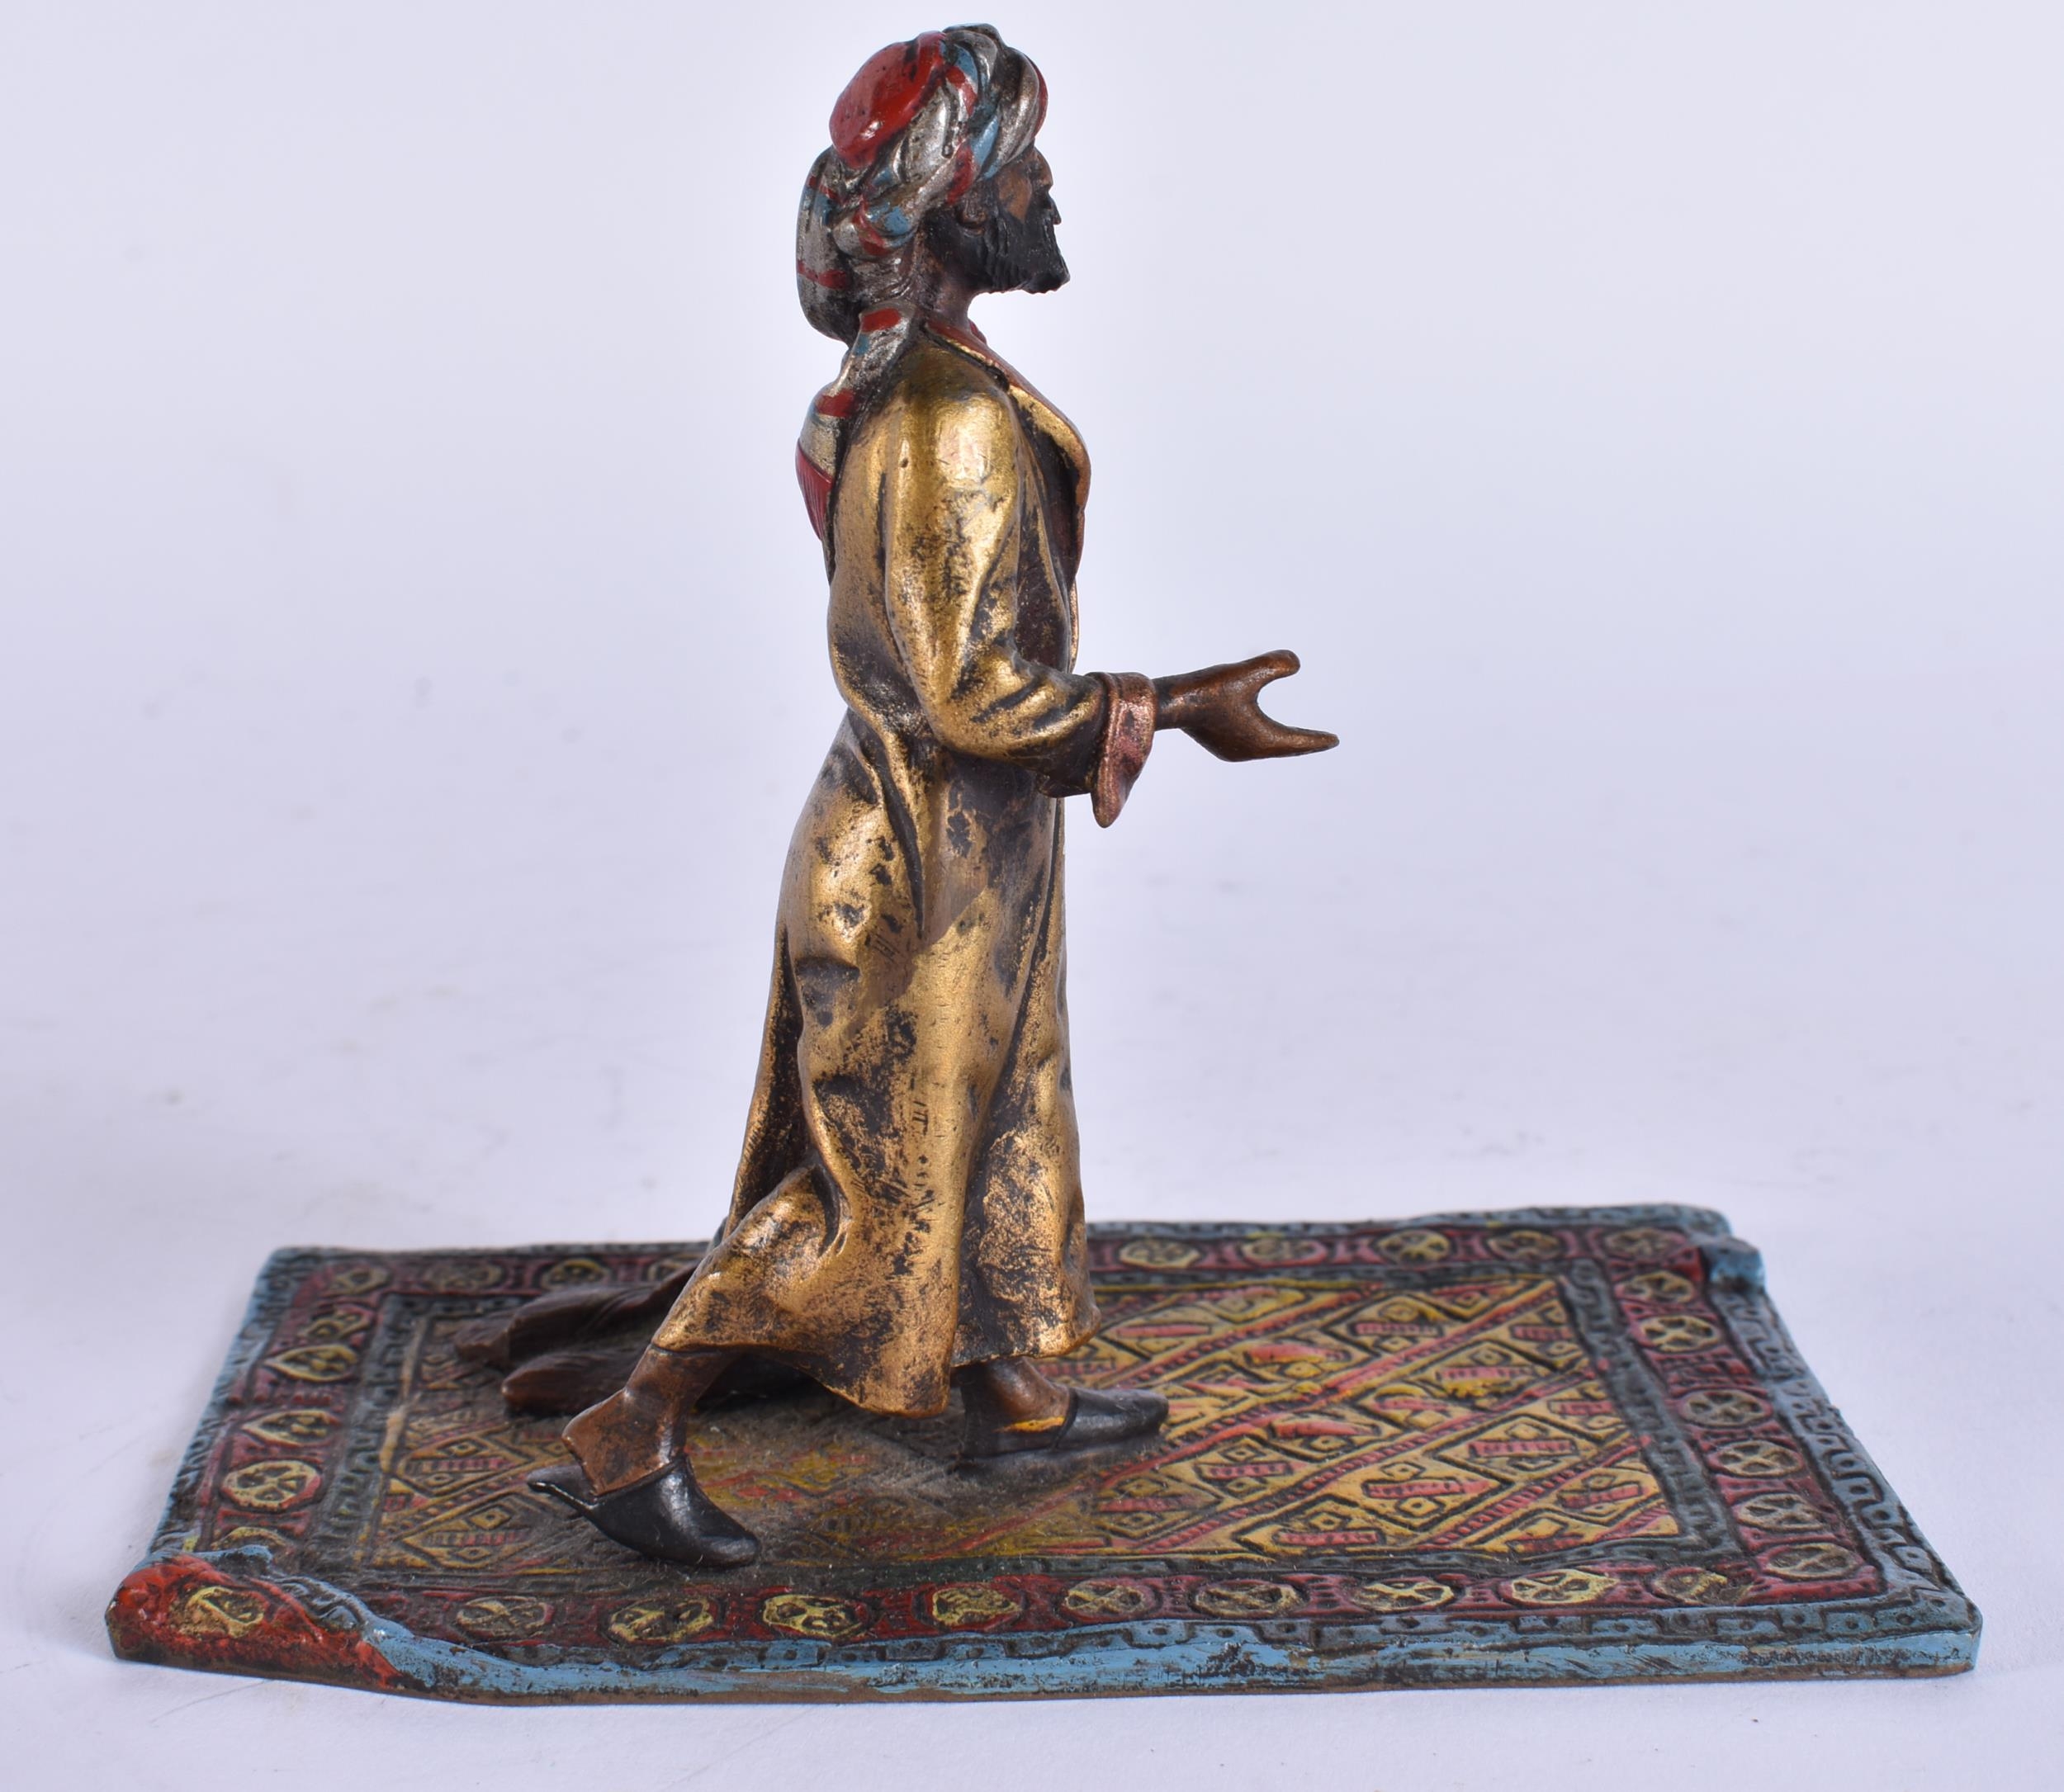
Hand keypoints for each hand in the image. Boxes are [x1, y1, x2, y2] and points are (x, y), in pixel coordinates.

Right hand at [1152, 650, 1337, 761]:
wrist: (1169, 703)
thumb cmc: (1207, 689)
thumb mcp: (1244, 673)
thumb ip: (1273, 665)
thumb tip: (1296, 663)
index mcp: (1260, 739)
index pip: (1297, 742)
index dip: (1316, 740)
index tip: (1335, 740)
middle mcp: (1248, 750)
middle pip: (1283, 748)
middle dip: (1302, 744)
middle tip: (1322, 742)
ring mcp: (1231, 750)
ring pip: (1265, 748)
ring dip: (1281, 743)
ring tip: (1293, 740)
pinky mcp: (1218, 743)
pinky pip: (1249, 744)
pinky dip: (1262, 739)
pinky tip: (1257, 732)